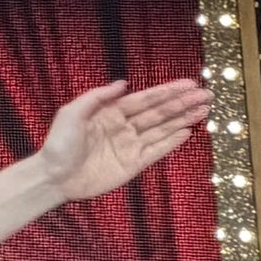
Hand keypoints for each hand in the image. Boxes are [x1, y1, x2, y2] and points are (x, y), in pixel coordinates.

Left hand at [35, 77, 208, 201]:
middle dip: (183, 103)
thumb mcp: (72, 112)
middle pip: (159, 113)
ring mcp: (130, 146)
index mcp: (111, 112)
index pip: (146, 99)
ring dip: (183, 120)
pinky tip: (187, 132)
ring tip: (203, 110)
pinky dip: (171, 142)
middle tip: (206, 95)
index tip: (190, 84)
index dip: (168, 91)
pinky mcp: (132, 165)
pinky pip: (156, 151)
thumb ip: (98, 97)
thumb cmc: (59, 143)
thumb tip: (124, 83)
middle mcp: (124, 127)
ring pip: (162, 130)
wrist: (54, 177)